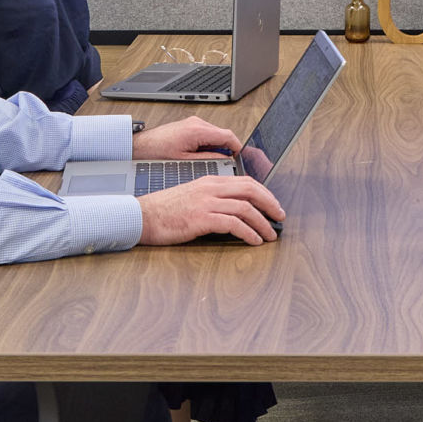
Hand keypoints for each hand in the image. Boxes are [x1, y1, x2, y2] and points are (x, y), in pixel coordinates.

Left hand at [133, 115, 241, 160]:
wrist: (139, 147)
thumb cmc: (156, 153)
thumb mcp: (185, 161)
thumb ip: (207, 160)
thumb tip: (224, 162)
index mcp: (197, 130)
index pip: (228, 136)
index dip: (238, 148)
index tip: (242, 158)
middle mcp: (197, 123)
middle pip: (223, 135)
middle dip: (228, 150)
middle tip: (229, 165)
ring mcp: (193, 123)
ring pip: (215, 135)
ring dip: (218, 148)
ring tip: (213, 163)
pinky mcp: (189, 127)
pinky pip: (207, 135)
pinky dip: (210, 145)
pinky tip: (203, 157)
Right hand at [138, 175, 284, 245]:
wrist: (143, 216)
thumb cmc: (165, 210)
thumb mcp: (192, 196)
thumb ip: (212, 198)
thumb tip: (234, 211)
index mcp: (210, 180)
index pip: (245, 181)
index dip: (264, 192)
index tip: (273, 204)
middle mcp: (210, 188)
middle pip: (250, 189)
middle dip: (270, 203)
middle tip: (280, 216)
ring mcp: (206, 202)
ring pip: (245, 207)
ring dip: (262, 222)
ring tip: (270, 234)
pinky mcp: (201, 219)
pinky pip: (232, 223)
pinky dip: (248, 232)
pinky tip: (254, 241)